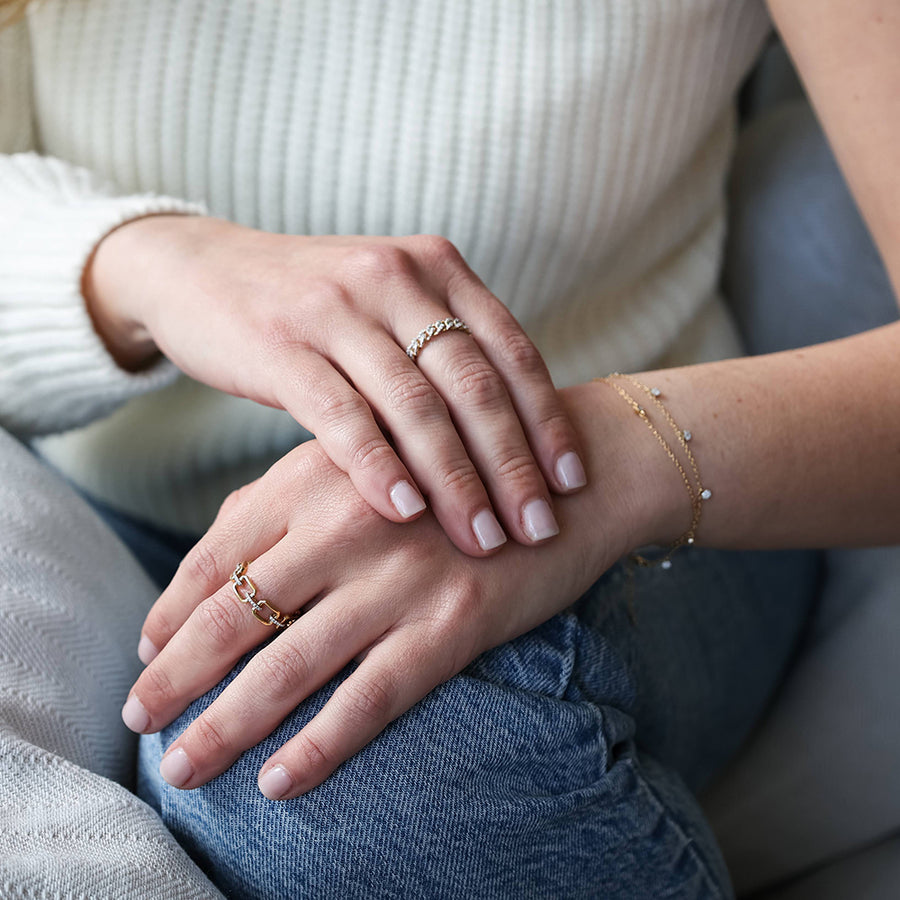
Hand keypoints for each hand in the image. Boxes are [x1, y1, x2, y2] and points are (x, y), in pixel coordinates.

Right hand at [84, 215, 587, 555]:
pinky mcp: (281, 344)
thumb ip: (444, 353)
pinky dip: (379, 466)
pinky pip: (342, 414)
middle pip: (474, 385)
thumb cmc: (313, 308)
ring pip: (416, 406)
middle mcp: (396, 278)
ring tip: (482, 539)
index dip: (548, 422)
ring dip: (456, 480)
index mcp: (437, 269)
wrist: (201, 270)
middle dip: (513, 465)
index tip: (572, 485)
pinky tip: (406, 512)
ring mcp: (337, 308)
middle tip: (539, 529)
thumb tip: (513, 438)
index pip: (512, 352)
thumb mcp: (390, 308)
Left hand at [121, 383, 664, 799]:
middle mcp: (348, 523)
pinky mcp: (453, 622)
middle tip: (138, 720)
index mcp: (317, 475)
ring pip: (289, 665)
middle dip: (175, 676)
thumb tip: (210, 557)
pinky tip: (279, 783)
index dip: (169, 609)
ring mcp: (400, 576)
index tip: (145, 651)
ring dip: (226, 724)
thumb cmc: (456, 469)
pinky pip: (370, 698)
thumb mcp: (364, 461)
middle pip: (234, 614)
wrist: (573, 475)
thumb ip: (285, 499)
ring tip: (183, 768)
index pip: (216, 554)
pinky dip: (319, 746)